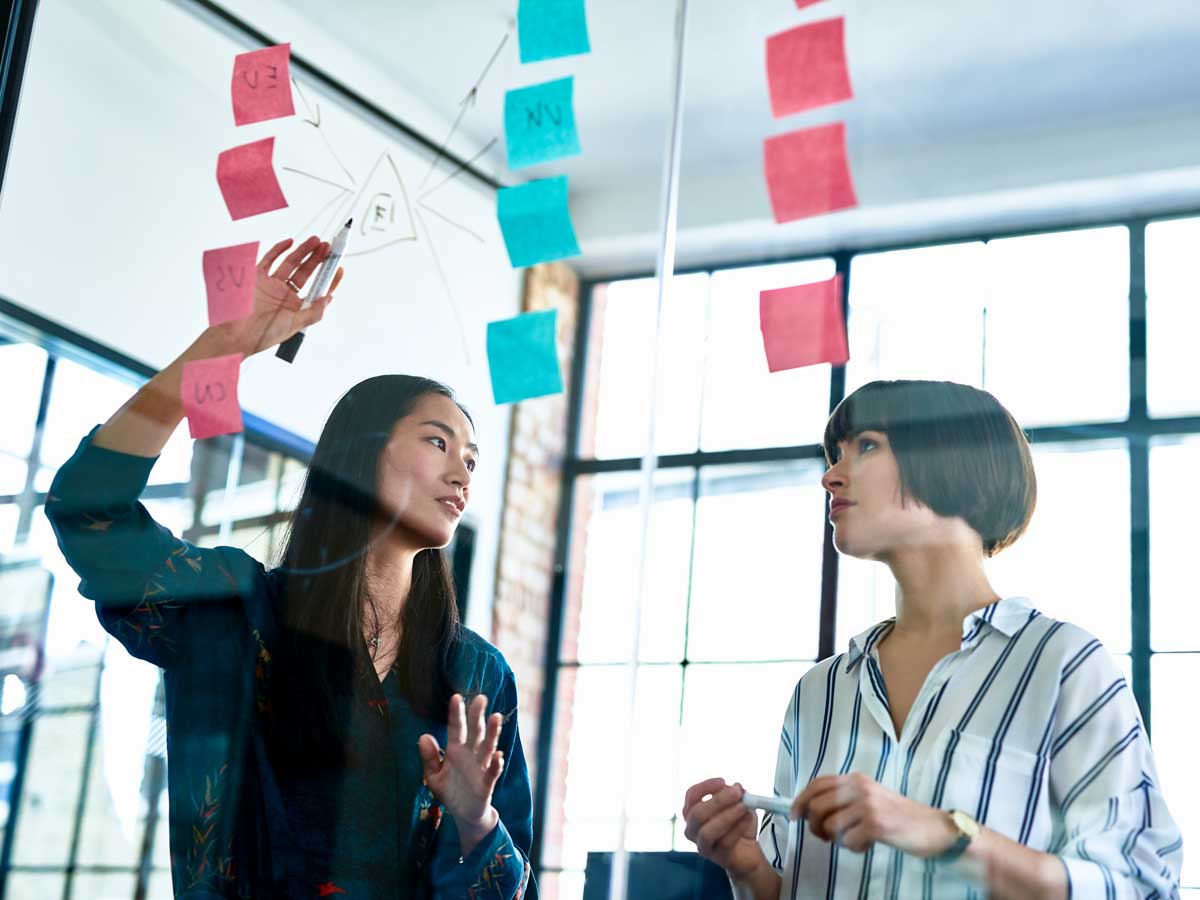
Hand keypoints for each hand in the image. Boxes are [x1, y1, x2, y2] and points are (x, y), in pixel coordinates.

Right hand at [207, 235, 343, 356]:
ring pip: (290, 263)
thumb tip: (329, 298)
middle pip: (305, 272)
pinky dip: (279, 250)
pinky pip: (269, 259)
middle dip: (317, 259)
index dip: (328, 278)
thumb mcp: (294, 325)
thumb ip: (313, 312)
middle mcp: (285, 293)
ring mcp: (271, 283)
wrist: (237, 334)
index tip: (339, 267)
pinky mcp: (257, 277)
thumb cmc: (265, 334)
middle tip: (328, 247)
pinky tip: (290, 242)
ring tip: (316, 241)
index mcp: (296, 305)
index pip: (316, 288)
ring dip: (303, 251)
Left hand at [418, 694, 504, 833]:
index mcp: (456, 751)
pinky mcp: (486, 784)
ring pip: (487, 747)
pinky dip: (496, 765)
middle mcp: (470, 755)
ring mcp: (480, 768)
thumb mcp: (433, 776)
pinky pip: (492, 773)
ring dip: (492, 733)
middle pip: (475, 732)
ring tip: (495, 717)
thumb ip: (429, 758)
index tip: (456, 697)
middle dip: (477, 716)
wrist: (464, 814)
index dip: (456, 714)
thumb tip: (423, 737)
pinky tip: (498, 756)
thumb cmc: (450, 791)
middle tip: (480, 698)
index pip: (456, 729)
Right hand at [682, 778, 765, 880]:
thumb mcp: (737, 803)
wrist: (748, 852)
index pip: (691, 796)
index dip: (706, 787)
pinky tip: (748, 818)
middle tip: (737, 793)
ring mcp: (703, 845)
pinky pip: (724, 843)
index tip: (723, 781)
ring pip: (708, 831)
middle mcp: (692, 829)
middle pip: (697, 813)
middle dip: (718, 801)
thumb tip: (736, 787)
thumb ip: (735, 794)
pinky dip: (738, 828)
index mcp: (693, 811)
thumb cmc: (738, 825)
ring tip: (744, 807)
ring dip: (728, 816)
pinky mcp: (717, 857)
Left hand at [791, 772, 956, 856]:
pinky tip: (867, 845)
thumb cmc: (899, 817)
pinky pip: (848, 841)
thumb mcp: (869, 798)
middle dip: (815, 826)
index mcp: (856, 779)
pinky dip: (854, 848)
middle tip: (827, 836)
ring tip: (854, 840)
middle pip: (817, 806)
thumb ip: (844, 799)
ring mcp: (868, 805)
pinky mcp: (876, 824)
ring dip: (837, 840)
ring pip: (829, 826)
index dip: (800, 800)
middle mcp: (860, 787)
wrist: (934, 829)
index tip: (793, 815)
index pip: (817, 784)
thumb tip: (809, 809)